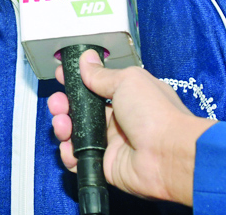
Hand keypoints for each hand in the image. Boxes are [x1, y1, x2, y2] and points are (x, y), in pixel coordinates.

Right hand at [48, 50, 216, 205]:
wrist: (168, 155)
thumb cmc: (154, 113)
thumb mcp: (127, 81)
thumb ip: (101, 74)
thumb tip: (86, 60)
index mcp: (126, 95)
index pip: (94, 86)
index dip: (77, 81)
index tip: (61, 75)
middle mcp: (118, 118)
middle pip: (81, 110)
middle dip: (64, 104)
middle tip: (57, 103)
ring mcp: (111, 143)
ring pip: (77, 133)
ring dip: (63, 126)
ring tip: (61, 123)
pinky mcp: (105, 165)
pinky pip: (80, 159)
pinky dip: (69, 154)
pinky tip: (68, 146)